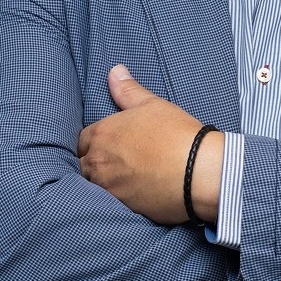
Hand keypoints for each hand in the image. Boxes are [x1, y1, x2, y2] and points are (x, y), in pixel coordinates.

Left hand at [78, 64, 222, 223]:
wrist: (198, 172)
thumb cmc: (177, 134)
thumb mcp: (152, 105)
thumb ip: (128, 90)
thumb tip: (114, 72)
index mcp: (102, 134)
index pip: (82, 139)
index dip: (94, 141)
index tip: (107, 143)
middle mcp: (98, 162)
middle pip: (82, 164)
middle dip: (92, 162)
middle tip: (113, 162)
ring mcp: (107, 188)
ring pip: (92, 186)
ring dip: (101, 182)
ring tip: (121, 179)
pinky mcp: (121, 208)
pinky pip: (109, 203)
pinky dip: (116, 198)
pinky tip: (132, 193)